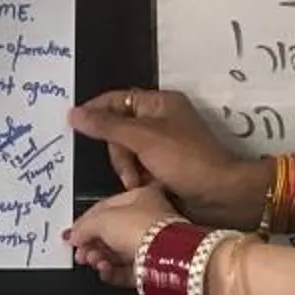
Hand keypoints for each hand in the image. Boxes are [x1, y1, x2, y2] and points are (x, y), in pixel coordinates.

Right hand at [66, 183, 178, 281]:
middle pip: (111, 233)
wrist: (163, 256)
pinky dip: (112, 272)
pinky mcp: (152, 267)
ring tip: (93, 261)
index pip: (106, 207)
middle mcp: (148, 219)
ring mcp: (152, 244)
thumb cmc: (142, 228)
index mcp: (141, 197)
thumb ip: (84, 226)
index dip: (86, 221)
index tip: (72, 233)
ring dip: (100, 258)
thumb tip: (73, 235)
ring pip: (117, 253)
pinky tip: (104, 271)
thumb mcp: (103, 219)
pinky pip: (126, 270)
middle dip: (92, 244)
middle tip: (80, 252)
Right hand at [68, 88, 265, 221]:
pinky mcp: (165, 167)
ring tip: (137, 186)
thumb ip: (107, 126)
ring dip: (127, 170)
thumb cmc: (186, 160)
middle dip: (118, 153)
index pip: (117, 99)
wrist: (221, 195)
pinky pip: (138, 168)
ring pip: (126, 153)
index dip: (95, 111)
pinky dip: (138, 179)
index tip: (74, 126)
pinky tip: (143, 190)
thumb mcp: (143, 139)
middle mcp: (160, 120)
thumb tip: (73, 113)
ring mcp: (163, 145)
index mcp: (159, 103)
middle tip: (128, 174)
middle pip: (118, 130)